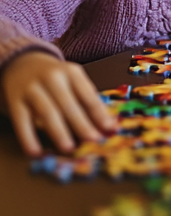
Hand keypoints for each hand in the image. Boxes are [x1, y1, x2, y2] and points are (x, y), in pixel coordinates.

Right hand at [0, 51, 116, 156]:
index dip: (99, 113)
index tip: (110, 128)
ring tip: (69, 148)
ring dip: (59, 132)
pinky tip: (35, 152)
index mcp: (72, 72)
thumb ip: (88, 102)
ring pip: (47, 112)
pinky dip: (28, 138)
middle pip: (69, 104)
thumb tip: (108, 126)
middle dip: (82, 124)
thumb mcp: (73, 81)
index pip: (88, 94)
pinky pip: (21, 122)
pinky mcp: (14, 101)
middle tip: (93, 140)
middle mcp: (52, 78)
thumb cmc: (55, 78)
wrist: (21, 63)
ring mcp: (32, 89)